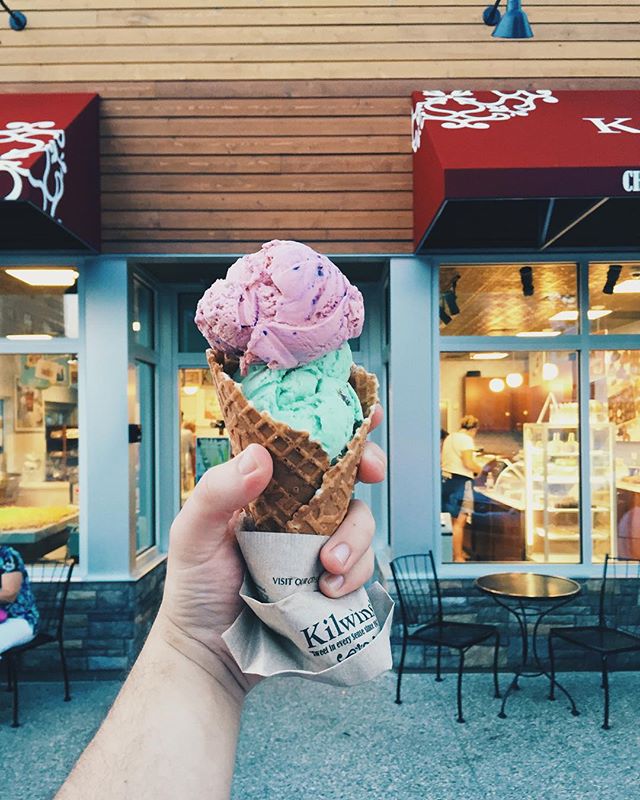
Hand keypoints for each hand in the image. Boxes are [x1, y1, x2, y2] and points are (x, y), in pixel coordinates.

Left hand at [157, 405, 385, 692]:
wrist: (210, 655)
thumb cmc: (195, 589)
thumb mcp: (193, 534)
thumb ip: (218, 492)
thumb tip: (260, 456)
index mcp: (265, 488)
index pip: (301, 443)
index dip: (336, 422)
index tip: (364, 413)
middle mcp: (296, 510)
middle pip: (345, 474)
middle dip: (367, 465)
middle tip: (373, 473)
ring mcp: (317, 545)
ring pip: (360, 521)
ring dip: (355, 539)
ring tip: (327, 569)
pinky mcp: (331, 580)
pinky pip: (361, 566)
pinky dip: (355, 574)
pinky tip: (329, 591)